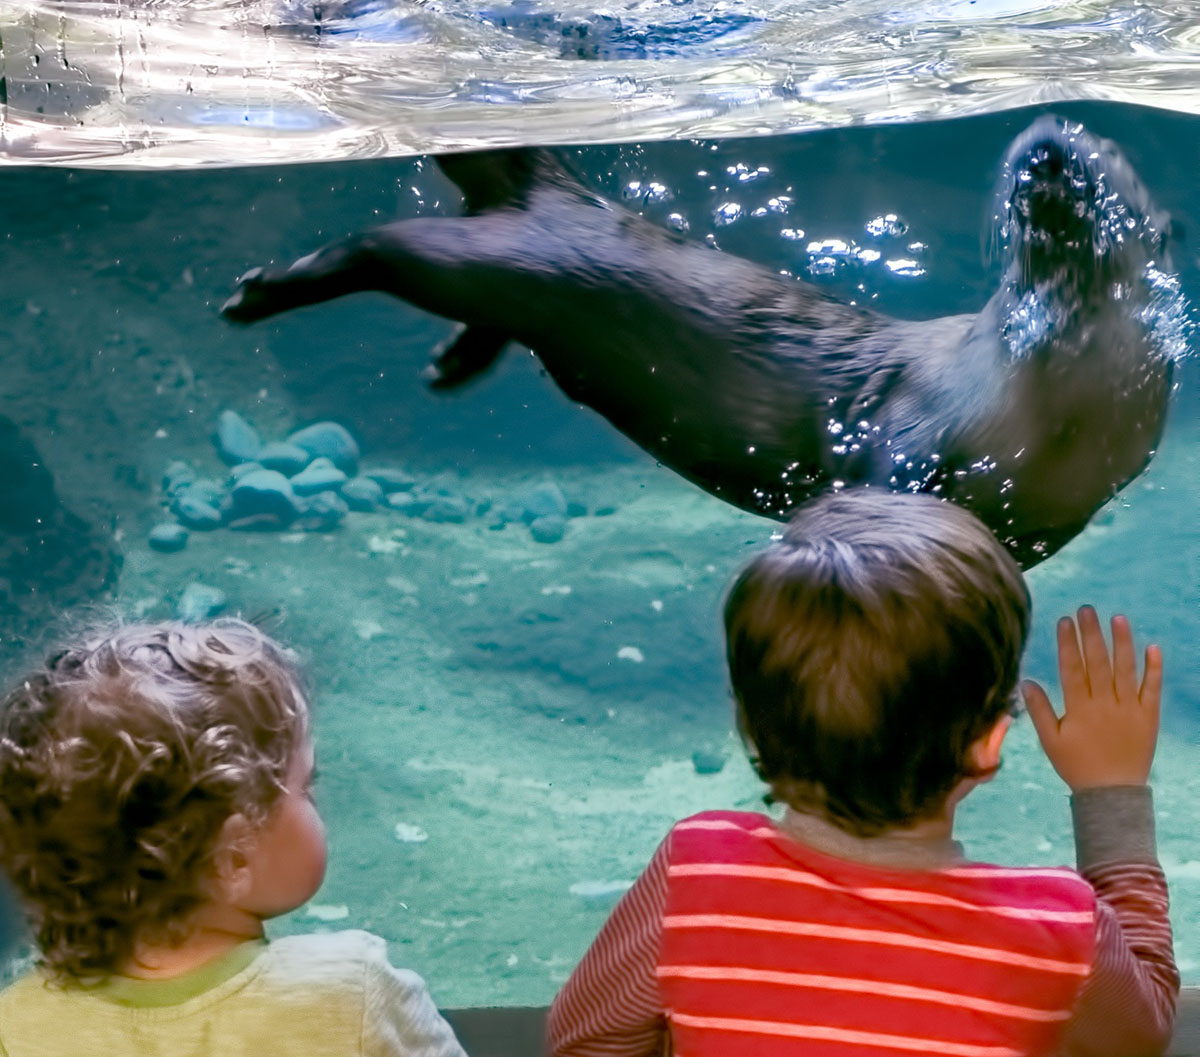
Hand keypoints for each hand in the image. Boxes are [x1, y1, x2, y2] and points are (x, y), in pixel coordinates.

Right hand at [1022, 606, 1161, 791]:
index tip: (1064, 621)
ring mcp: (1129, 710)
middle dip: (1091, 634)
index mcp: (1079, 710)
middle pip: (1098, 663)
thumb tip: (1026, 681)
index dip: (1068, 644)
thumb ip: (1039, 711)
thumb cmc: (1076, 766)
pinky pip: (1152, 689)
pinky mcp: (1148, 717)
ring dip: (1122, 643)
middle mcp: (1105, 706)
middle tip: (1086, 609)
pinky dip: (1154, 669)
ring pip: (1125, 670)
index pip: (1072, 669)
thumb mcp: (1051, 741)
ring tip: (1117, 618)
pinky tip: (1152, 647)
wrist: (1113, 794)